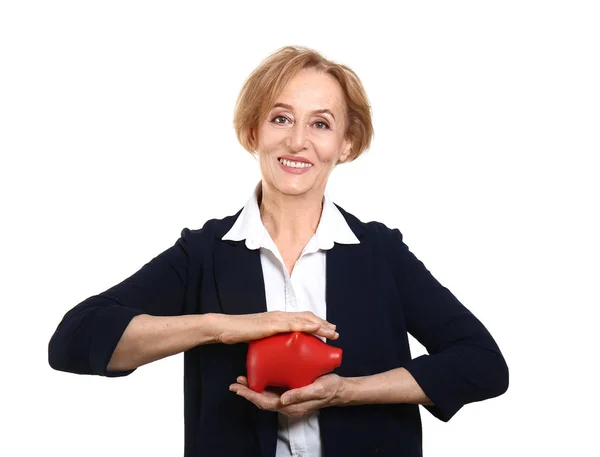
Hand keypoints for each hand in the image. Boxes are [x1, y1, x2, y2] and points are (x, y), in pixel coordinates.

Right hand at [213, 311, 337, 344]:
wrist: (226, 328)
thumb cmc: (240, 333)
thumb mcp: (260, 337)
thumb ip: (270, 341)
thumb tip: (277, 351)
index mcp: (277, 318)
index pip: (301, 318)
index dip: (315, 322)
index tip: (327, 329)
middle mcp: (279, 316)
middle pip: (306, 317)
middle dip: (323, 324)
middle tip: (335, 331)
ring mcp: (276, 319)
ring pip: (303, 320)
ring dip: (320, 325)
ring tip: (332, 332)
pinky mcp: (271, 325)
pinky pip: (292, 324)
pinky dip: (306, 326)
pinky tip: (316, 329)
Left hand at [229, 374, 345, 416]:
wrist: (340, 390)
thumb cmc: (330, 388)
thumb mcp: (317, 389)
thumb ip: (300, 394)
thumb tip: (282, 399)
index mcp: (292, 406)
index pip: (266, 402)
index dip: (251, 396)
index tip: (239, 388)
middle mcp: (288, 404)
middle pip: (262, 400)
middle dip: (247, 393)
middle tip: (235, 383)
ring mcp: (289, 399)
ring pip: (266, 396)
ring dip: (253, 389)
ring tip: (242, 380)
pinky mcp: (292, 392)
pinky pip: (274, 391)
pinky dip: (263, 386)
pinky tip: (259, 377)